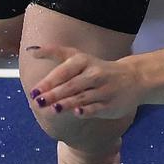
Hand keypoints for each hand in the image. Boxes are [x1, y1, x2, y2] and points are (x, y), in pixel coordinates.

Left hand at [25, 45, 144, 119]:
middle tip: (39, 102)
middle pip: (71, 85)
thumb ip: (54, 53)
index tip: (34, 91)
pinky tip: (77, 113)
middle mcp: (94, 74)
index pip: (64, 71)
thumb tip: (30, 51)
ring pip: (83, 97)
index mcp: (83, 61)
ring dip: (67, 103)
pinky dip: (87, 110)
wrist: (132, 78)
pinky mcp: (111, 104)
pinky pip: (97, 107)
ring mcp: (103, 89)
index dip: (48, 81)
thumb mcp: (77, 56)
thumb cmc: (97, 68)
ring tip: (53, 109)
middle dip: (54, 94)